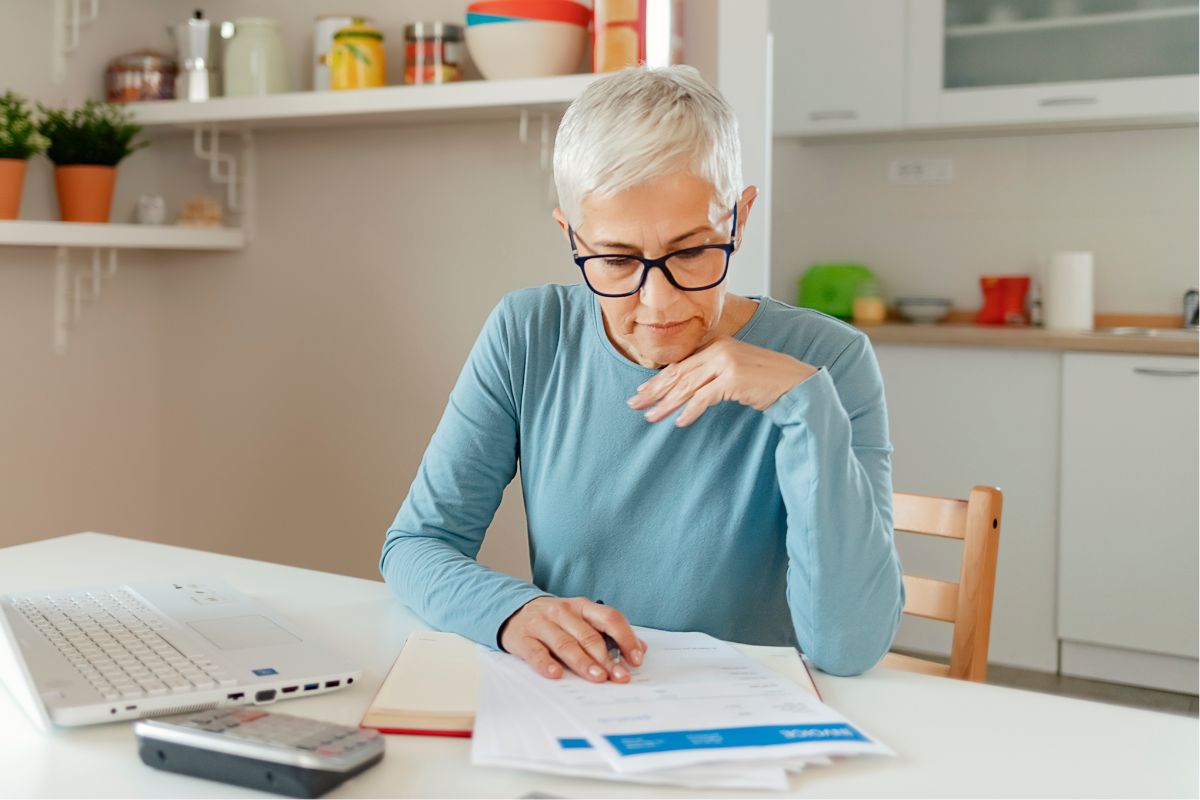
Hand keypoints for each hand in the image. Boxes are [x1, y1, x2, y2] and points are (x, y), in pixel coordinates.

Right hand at [499, 596, 645, 682]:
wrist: (513, 610)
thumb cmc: (555, 620)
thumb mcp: (581, 619)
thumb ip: (608, 632)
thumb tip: (639, 649)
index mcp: (582, 607)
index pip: (609, 618)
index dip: (625, 638)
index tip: (636, 658)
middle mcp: (563, 612)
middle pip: (589, 635)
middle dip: (606, 657)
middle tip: (619, 676)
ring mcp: (542, 624)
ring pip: (565, 643)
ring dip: (583, 662)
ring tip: (597, 677)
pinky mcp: (523, 638)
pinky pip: (536, 652)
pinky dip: (546, 664)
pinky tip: (556, 674)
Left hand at [628, 337, 817, 426]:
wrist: (796, 384)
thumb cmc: (765, 382)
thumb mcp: (735, 372)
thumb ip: (712, 375)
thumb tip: (686, 391)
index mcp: (717, 346)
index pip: (681, 365)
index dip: (658, 380)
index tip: (642, 394)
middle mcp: (719, 350)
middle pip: (679, 374)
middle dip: (654, 391)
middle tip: (634, 405)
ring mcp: (726, 363)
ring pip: (687, 386)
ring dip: (667, 404)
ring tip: (650, 417)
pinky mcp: (733, 378)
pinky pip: (704, 397)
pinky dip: (690, 411)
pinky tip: (679, 422)